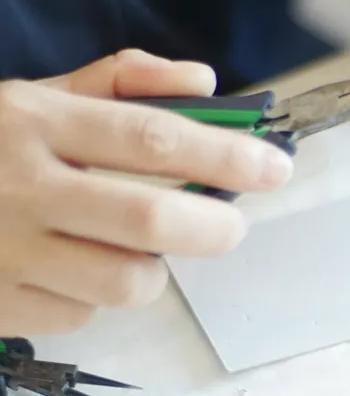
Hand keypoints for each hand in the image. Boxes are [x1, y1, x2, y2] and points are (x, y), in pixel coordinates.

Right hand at [0, 49, 292, 335]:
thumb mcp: (35, 97)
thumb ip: (122, 85)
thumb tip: (205, 82)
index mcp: (35, 120)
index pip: (151, 137)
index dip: (225, 154)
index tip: (276, 167)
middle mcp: (21, 184)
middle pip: (148, 217)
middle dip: (212, 227)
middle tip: (231, 225)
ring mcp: (6, 250)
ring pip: (126, 281)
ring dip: (152, 270)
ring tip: (134, 249)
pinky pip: (83, 313)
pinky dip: (94, 296)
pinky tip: (70, 270)